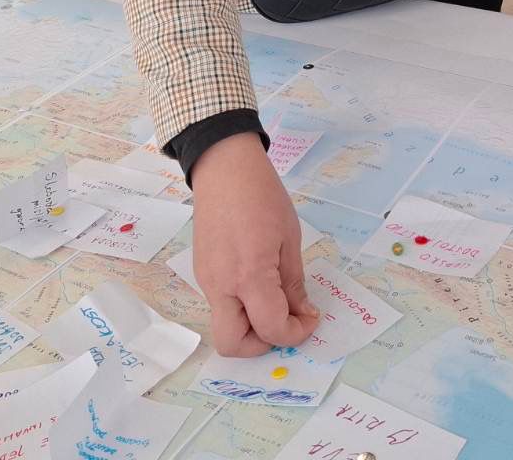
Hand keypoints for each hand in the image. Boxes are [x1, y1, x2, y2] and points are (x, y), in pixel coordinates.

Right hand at [191, 132, 319, 356]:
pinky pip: (221, 304)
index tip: (309, 318)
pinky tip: (258, 279)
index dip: (295, 333)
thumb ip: (294, 282)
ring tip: (275, 295)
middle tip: (284, 320)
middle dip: (261, 344)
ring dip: (251, 324)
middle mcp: (221, 286)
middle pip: (232, 344)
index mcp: (248, 276)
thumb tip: (302, 313)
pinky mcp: (202, 272)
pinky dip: (241, 305)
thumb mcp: (290, 238)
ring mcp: (206, 281)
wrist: (224, 168)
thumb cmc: (262, 196)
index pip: (270, 329)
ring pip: (225, 325)